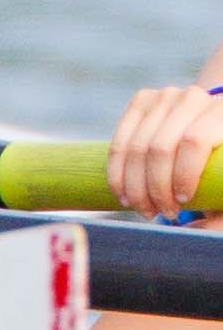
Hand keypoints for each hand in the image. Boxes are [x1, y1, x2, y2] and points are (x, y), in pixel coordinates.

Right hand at [106, 85, 222, 218]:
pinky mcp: (142, 100)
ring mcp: (165, 96)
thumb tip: (188, 233)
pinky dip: (116, 172)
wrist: (217, 126)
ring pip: (136, 147)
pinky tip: (123, 194)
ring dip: (134, 185)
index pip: (194, 142)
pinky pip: (119, 141)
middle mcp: (194, 98)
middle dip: (154, 187)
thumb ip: (220, 217)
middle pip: (161, 147)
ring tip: (143, 209)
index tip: (182, 203)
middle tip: (160, 213)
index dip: (183, 176)